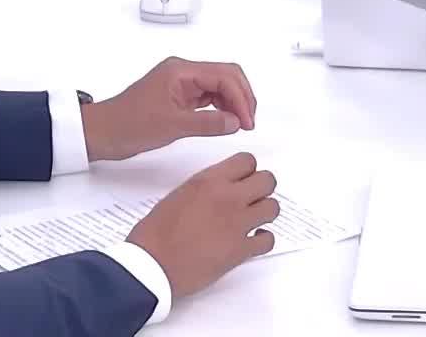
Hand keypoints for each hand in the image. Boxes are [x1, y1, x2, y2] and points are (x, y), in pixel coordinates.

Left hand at [81, 57, 255, 162]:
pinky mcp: (178, 95)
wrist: (101, 132)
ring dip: (233, 102)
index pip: (224, 76)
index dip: (241, 98)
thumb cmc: (128, 125)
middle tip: (249, 122)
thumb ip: (207, 123)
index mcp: (180, 71)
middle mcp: (182, 72)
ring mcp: (181, 83)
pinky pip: (208, 95)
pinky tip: (226, 121)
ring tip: (241, 124)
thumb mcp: (171, 126)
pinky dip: (221, 107)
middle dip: (242, 96)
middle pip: (226, 75)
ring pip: (219, 85)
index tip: (247, 122)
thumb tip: (235, 122)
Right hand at [127, 152, 278, 298]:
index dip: (248, 170)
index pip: (247, 161)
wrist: (153, 264)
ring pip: (273, 208)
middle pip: (267, 181)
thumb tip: (218, 191)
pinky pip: (268, 240)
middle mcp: (228, 198)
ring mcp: (237, 224)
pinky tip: (254, 240)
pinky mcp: (240, 250)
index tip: (244, 178)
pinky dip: (263, 240)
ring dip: (265, 213)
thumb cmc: (156, 232)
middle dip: (262, 188)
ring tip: (254, 219)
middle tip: (253, 197)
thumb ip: (205, 188)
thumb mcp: (179, 194)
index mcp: (209, 181)